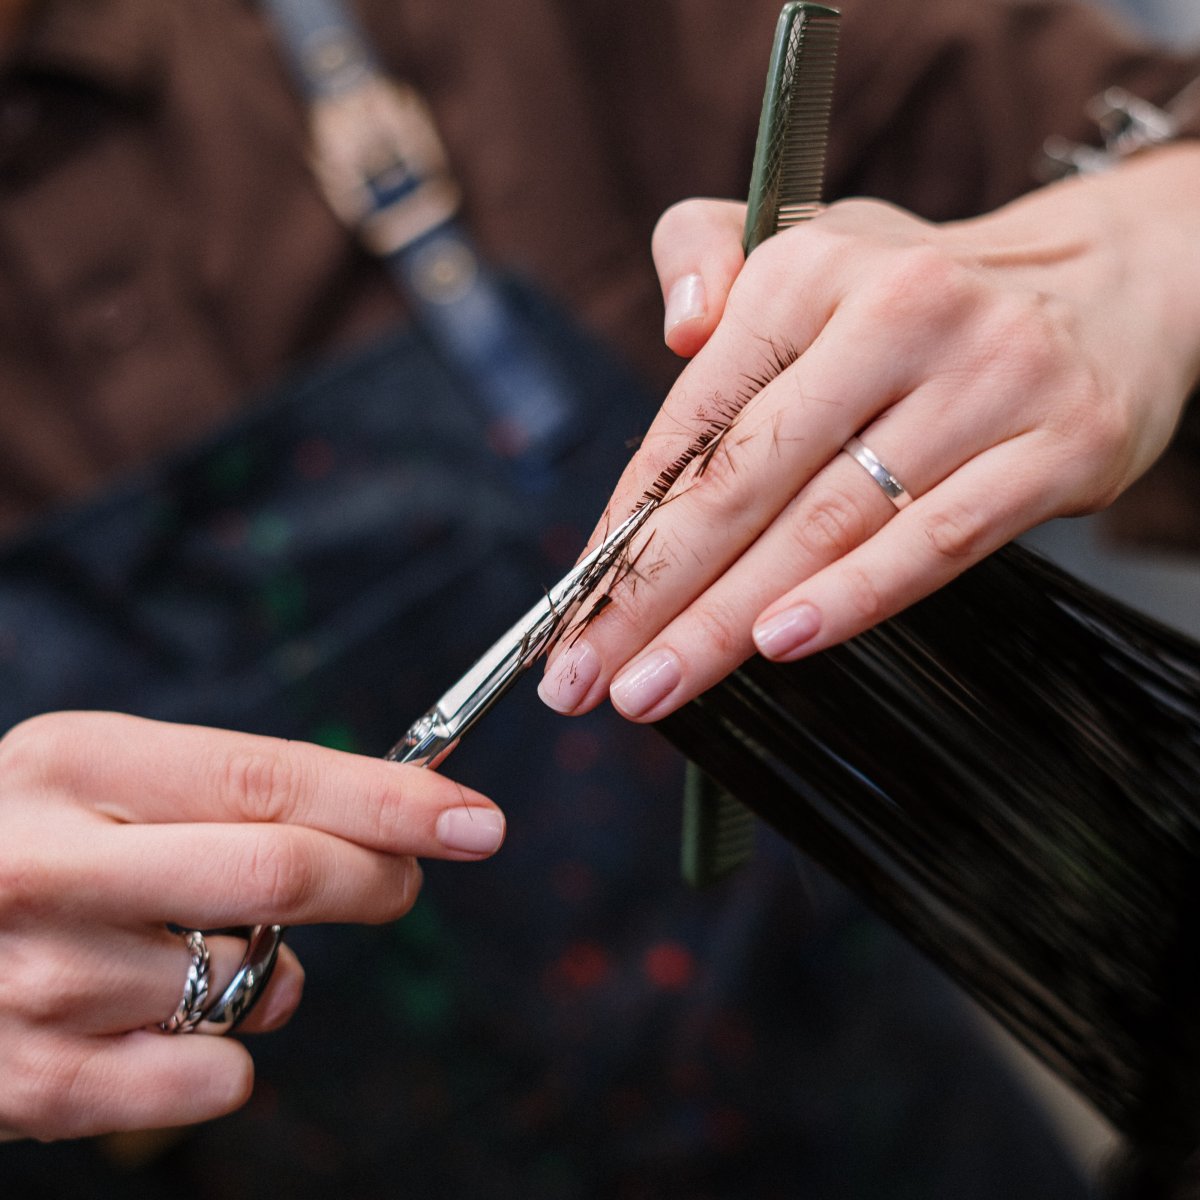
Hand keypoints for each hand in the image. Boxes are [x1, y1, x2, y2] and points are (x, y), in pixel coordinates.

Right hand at [0, 711, 504, 1140]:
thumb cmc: (31, 843)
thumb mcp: (102, 780)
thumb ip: (230, 797)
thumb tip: (389, 829)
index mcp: (74, 762)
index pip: (268, 777)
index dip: (388, 799)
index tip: (474, 820)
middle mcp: (45, 863)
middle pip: (279, 873)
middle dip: (375, 879)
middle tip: (399, 882)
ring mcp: (30, 979)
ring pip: (249, 982)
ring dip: (272, 972)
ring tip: (201, 950)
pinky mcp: (26, 1082)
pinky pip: (210, 1082)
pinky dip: (228, 1059)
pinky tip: (168, 1022)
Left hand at [539, 142, 1199, 721]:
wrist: (1110, 282)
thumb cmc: (919, 289)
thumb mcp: (811, 240)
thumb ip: (709, 253)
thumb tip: (678, 328)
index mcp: (812, 270)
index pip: (695, 419)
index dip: (624, 524)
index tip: (570, 606)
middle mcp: (898, 313)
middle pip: (745, 483)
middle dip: (651, 594)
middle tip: (582, 676)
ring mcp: (986, 381)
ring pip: (827, 524)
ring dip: (726, 621)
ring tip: (654, 685)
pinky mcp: (1058, 446)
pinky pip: (937, 542)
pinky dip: (853, 599)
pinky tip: (778, 645)